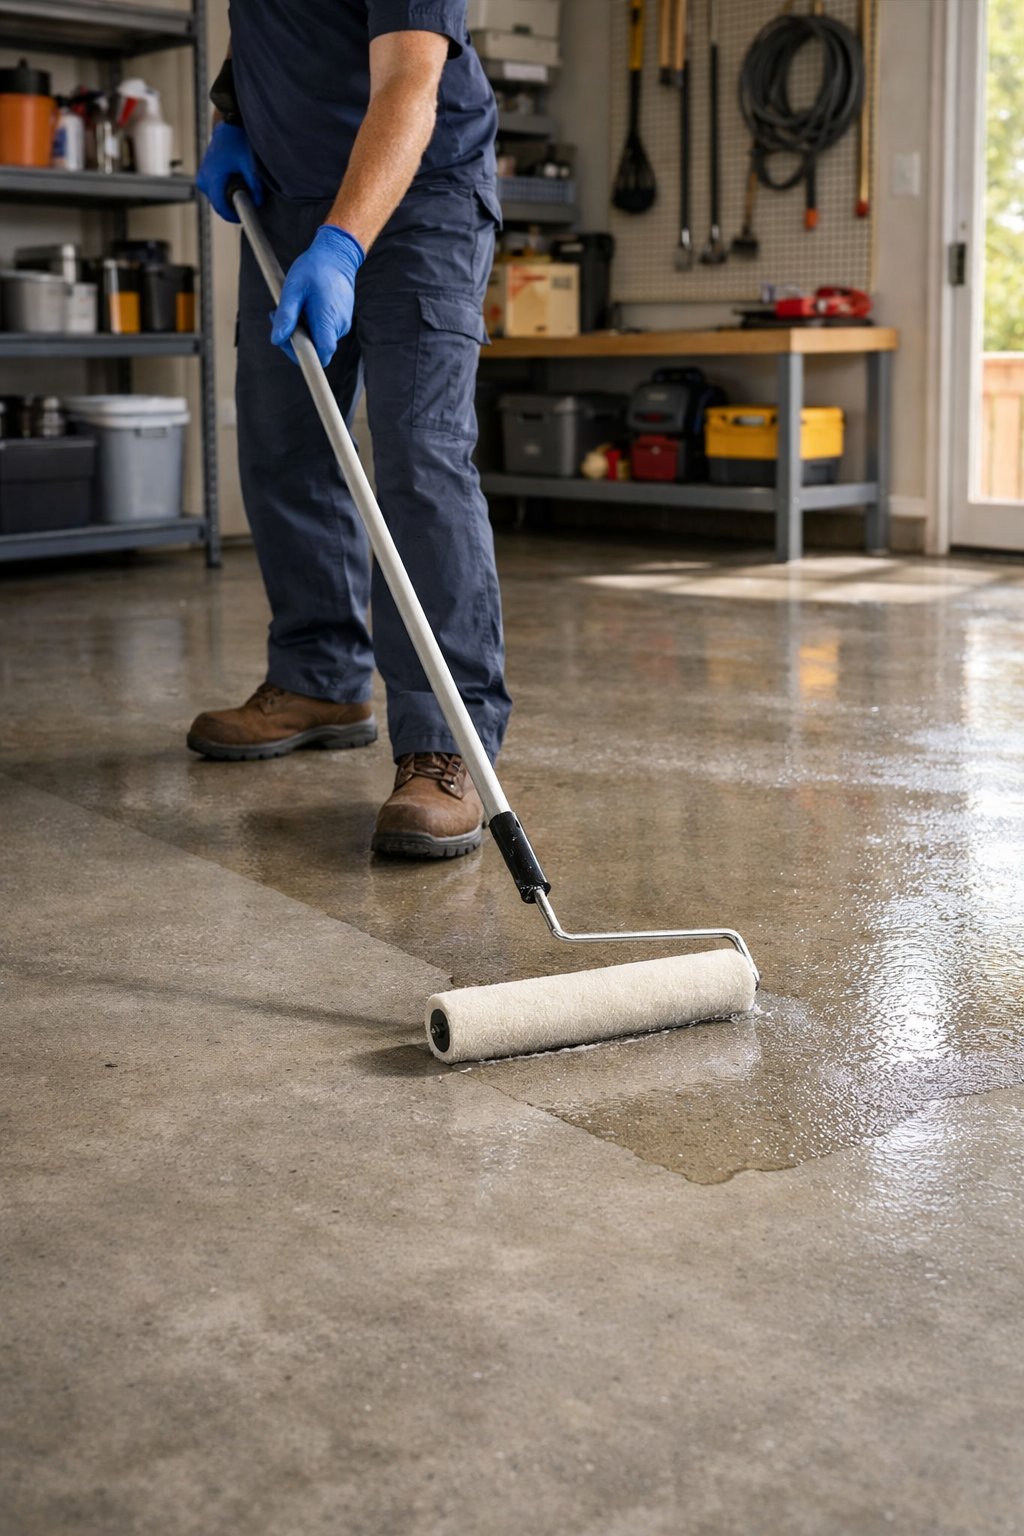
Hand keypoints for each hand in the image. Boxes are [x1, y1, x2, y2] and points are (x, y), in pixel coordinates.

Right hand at [196, 122, 261, 223]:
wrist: (227, 126)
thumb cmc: (236, 141)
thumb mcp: (249, 163)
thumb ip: (254, 185)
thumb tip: (259, 203)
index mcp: (212, 178)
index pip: (221, 207)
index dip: (233, 216)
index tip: (245, 218)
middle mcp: (204, 180)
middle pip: (219, 204)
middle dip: (234, 206)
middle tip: (250, 202)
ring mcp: (203, 178)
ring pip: (218, 197)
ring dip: (230, 197)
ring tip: (245, 190)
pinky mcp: (205, 175)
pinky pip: (216, 190)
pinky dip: (227, 190)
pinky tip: (238, 182)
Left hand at [270, 225, 365, 367]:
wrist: (337, 255)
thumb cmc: (314, 268)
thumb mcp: (293, 289)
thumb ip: (286, 316)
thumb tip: (277, 339)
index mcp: (328, 320)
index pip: (321, 356)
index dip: (305, 358)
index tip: (290, 346)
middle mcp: (339, 326)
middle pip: (316, 349)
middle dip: (294, 339)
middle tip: (277, 316)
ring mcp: (342, 324)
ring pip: (318, 339)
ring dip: (301, 330)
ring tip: (292, 307)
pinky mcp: (340, 320)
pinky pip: (323, 330)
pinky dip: (309, 324)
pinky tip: (303, 307)